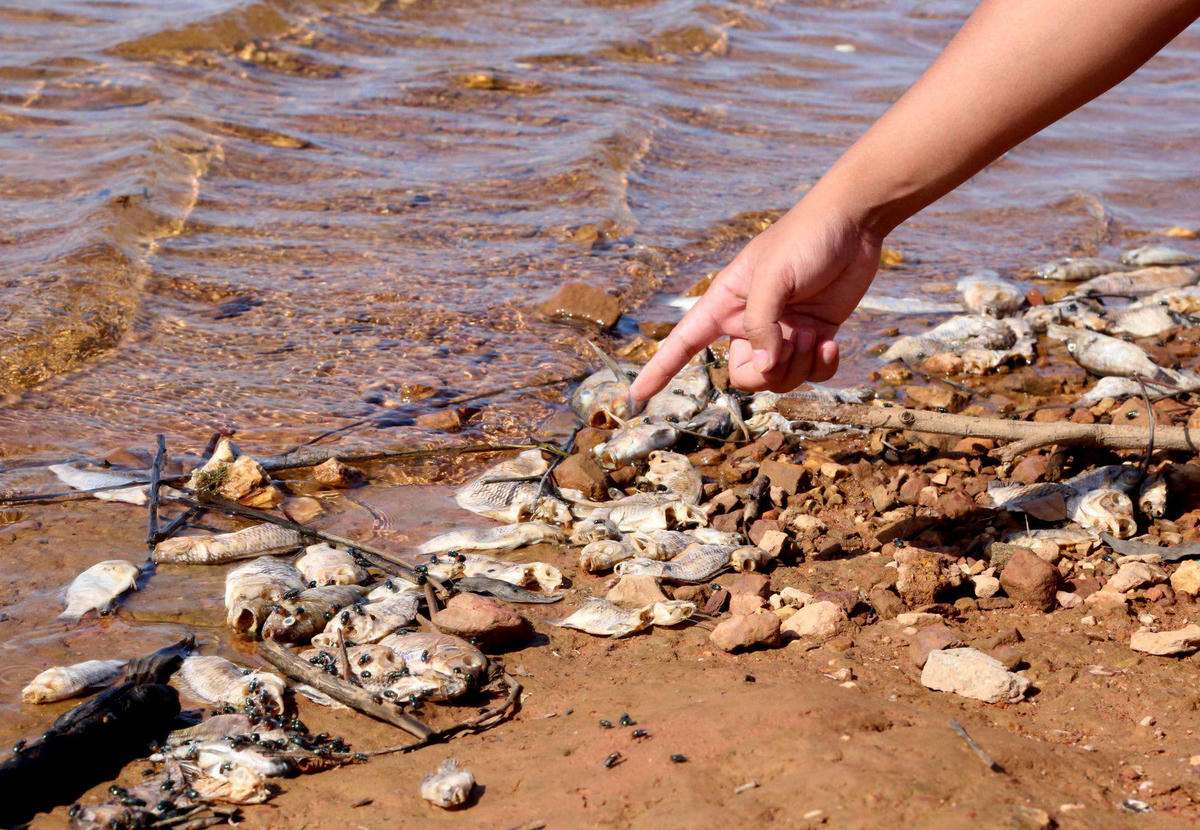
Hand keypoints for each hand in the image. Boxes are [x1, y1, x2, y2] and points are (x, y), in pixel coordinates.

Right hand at [629, 194, 882, 400]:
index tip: (636, 397)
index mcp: (725, 303)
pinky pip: (812, 374)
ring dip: (799, 365)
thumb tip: (766, 368)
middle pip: (744, 376)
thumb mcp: (773, 275)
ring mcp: (784, 333)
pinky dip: (822, 367)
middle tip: (791, 342)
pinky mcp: (815, 337)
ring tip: (814, 335)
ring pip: (780, 380)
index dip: (659, 370)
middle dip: (768, 372)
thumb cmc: (804, 238)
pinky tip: (830, 343)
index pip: (683, 342)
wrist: (853, 222)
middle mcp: (750, 323)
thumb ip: (762, 324)